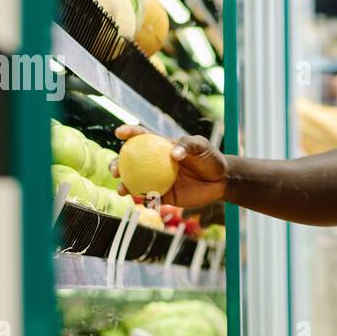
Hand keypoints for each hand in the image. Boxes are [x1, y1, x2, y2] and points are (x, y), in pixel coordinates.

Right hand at [111, 125, 226, 208]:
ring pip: (135, 182)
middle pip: (130, 163)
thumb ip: (188, 145)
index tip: (119, 133)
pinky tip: (143, 202)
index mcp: (160, 147)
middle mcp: (155, 163)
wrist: (221, 181)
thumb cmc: (210, 158)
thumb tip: (174, 153)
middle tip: (115, 170)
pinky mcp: (165, 196)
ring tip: (122, 190)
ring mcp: (158, 180)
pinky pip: (151, 199)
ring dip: (124, 186)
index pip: (141, 137)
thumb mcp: (202, 146)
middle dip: (116, 165)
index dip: (128, 133)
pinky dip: (145, 201)